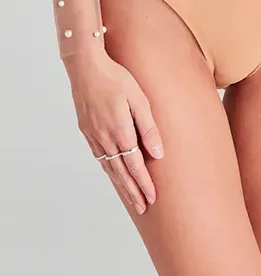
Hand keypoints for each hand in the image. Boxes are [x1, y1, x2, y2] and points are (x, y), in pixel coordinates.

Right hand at [64, 48, 164, 214]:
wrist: (86, 68)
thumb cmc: (117, 78)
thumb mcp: (139, 100)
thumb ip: (149, 127)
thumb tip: (158, 154)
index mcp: (120, 132)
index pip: (135, 167)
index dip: (144, 184)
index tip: (153, 199)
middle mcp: (104, 139)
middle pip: (121, 173)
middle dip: (133, 192)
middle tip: (144, 207)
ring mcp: (93, 137)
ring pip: (109, 168)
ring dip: (121, 185)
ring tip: (132, 198)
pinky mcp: (87, 131)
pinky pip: (100, 158)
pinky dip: (109, 170)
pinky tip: (114, 174)